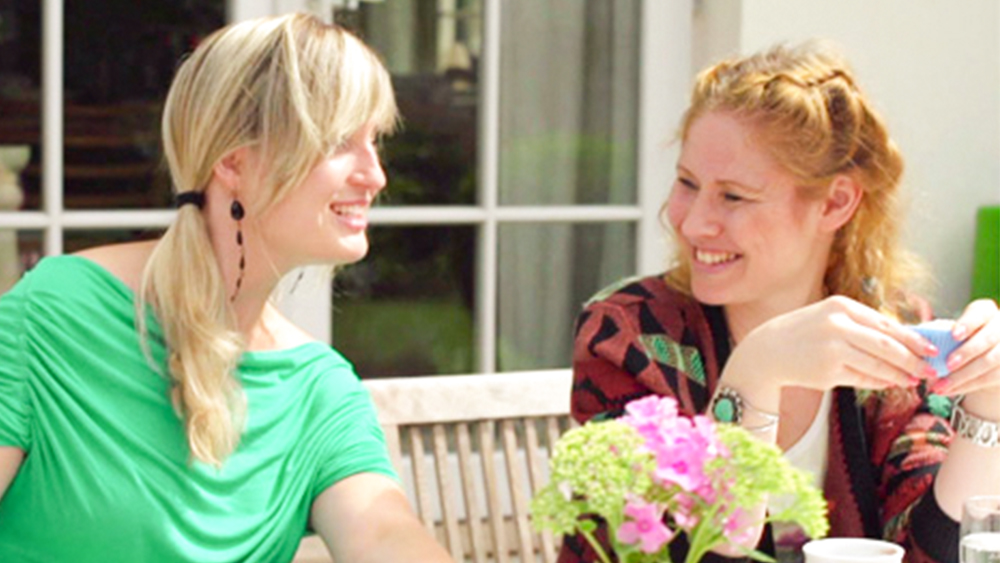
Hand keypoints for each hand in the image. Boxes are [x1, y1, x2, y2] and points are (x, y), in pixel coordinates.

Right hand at [735, 296, 934, 393]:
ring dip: (899, 375)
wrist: (767, 350)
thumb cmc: (804, 332)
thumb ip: (863, 326)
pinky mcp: (827, 372)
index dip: (913, 339)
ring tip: (911, 380)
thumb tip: (903, 341)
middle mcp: (838, 326)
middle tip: (929, 369)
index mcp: (841, 307)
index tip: (930, 349)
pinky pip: (862, 379)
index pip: (887, 324)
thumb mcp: (830, 318)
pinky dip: (878, 382)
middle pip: (888, 345)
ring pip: (878, 365)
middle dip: (912, 359)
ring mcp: (832, 349)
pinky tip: (888, 383)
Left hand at [930, 299, 999, 414]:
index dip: (968, 323)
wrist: (981, 358)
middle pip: (987, 339)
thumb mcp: (948, 332)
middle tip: (946, 365)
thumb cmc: (956, 340)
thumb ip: (935, 332)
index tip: (953, 334)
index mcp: (984, 311)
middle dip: (966, 352)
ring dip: (963, 375)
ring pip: (990, 361)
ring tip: (939, 387)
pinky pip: (991, 378)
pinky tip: (949, 391)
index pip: (980, 312)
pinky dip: (968, 385)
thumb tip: (916, 338)